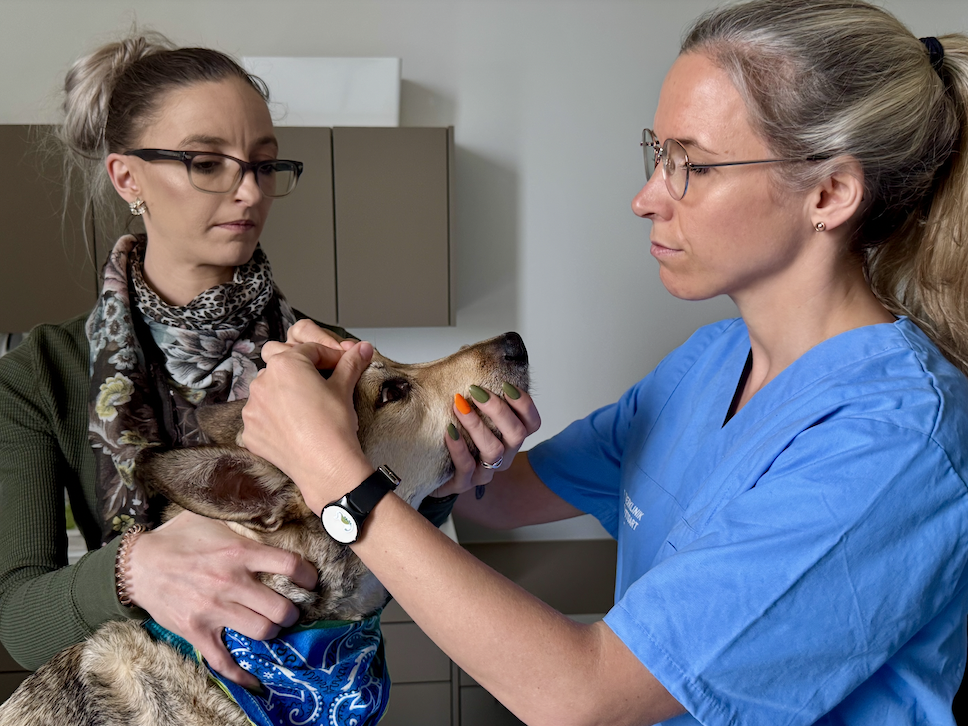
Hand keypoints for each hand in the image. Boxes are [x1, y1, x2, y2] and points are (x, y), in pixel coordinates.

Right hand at [123, 511, 317, 689]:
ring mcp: (214, 610)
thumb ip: (242, 518)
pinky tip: (255, 680)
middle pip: (281, 607)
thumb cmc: (179, 538)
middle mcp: (231, 582)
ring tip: (272, 626)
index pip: (290, 566)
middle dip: (293, 611)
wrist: (138, 565)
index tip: (311, 582)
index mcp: (239, 552)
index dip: (308, 576)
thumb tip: (269, 509)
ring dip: (273, 632)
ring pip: (262, 631)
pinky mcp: (197, 632)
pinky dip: (242, 675)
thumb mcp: (212, 518)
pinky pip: (224, 661)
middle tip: (290, 609)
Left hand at [243, 339, 375, 513]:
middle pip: (283, 366)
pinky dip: (274, 419)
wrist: (326, 466)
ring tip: (305, 408)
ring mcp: (253, 408)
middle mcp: (262, 381)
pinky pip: (261, 417)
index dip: (329, 357)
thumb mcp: (344, 388)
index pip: (309, 350)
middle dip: (300, 371)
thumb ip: (350, 363)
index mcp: (286, 363)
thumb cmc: (334, 425)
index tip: (340, 366)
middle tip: (319, 385)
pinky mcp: (250, 431)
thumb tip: (363, 347)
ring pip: (268, 391)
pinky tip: (293, 428)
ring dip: (283, 394)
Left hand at [433, 384, 540, 496]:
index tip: (506, 385)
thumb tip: (468, 353)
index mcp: (510, 437)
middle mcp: (504, 455)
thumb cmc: (453, 434)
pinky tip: (449, 431)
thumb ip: (475, 391)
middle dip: (499, 410)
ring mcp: (485, 471)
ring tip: (459, 406)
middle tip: (477, 392)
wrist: (429, 469)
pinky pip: (466, 467)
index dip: (524, 404)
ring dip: (477, 425)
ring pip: (493, 450)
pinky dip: (459, 448)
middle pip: (517, 434)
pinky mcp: (463, 484)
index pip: (532, 423)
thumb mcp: (468, 410)